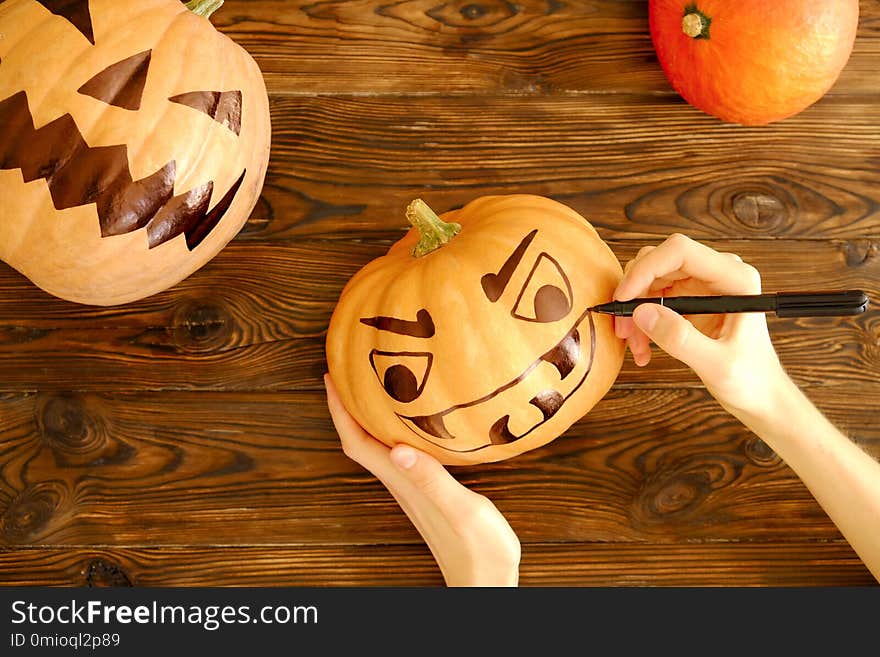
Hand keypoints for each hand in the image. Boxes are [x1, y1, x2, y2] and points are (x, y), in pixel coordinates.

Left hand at [324, 374, 520, 586]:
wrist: (485, 583)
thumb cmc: (480, 551)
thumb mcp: (465, 511)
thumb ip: (434, 481)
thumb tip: (399, 449)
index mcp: (405, 483)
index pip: (358, 444)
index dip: (340, 411)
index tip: (331, 378)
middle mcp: (401, 485)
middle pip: (360, 443)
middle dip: (347, 407)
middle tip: (345, 372)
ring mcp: (411, 490)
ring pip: (376, 448)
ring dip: (366, 418)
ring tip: (370, 388)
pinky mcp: (425, 494)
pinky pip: (396, 455)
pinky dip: (390, 432)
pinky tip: (406, 421)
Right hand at [613, 233, 786, 419]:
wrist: (760, 395)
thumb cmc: (751, 380)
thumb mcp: (716, 365)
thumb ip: (680, 338)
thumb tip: (642, 313)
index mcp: (735, 279)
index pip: (680, 251)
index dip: (645, 269)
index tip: (624, 298)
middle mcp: (718, 274)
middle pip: (659, 262)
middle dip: (635, 293)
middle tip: (624, 328)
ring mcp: (702, 285)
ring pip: (651, 280)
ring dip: (635, 311)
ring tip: (636, 345)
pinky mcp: (690, 299)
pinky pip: (653, 298)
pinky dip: (641, 321)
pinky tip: (643, 347)